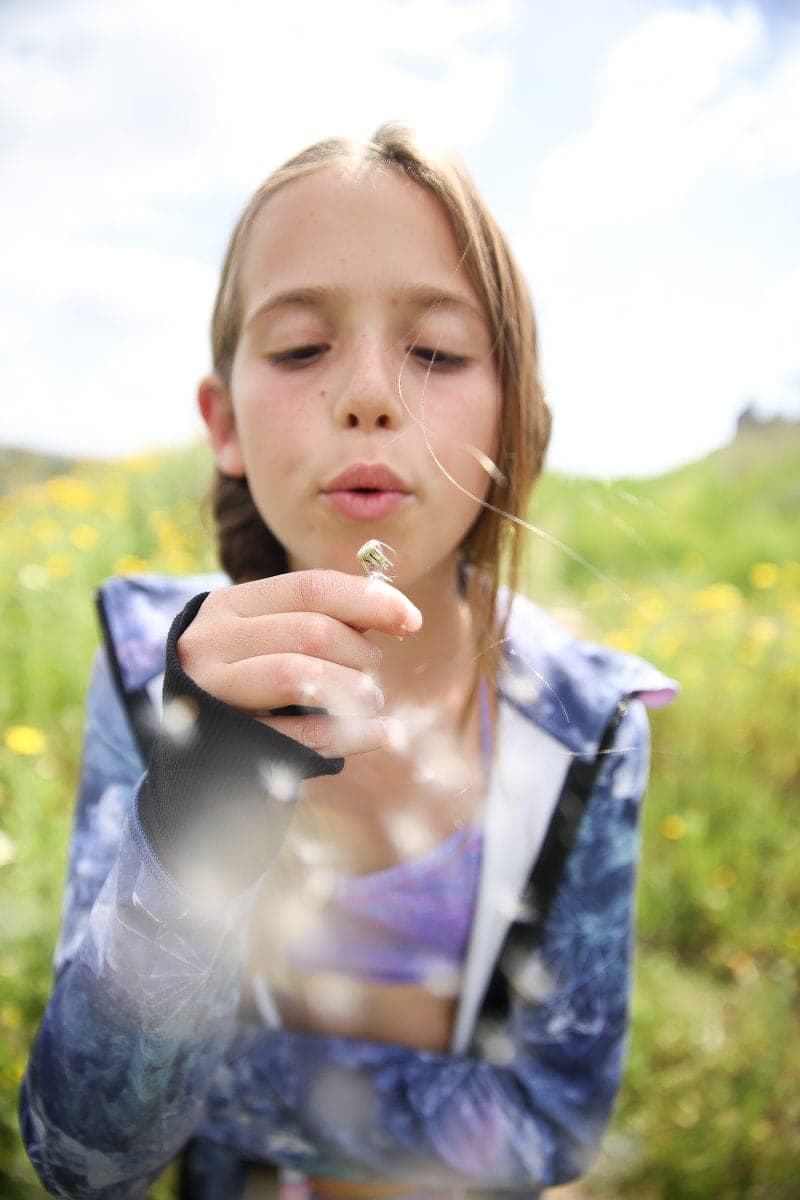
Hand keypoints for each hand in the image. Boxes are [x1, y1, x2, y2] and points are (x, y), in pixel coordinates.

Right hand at [176, 570, 421, 758]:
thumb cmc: (246, 681)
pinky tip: (384, 733)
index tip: (413, 620)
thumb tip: (395, 610)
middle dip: (360, 653)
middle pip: (311, 631)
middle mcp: (212, 641)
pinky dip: (352, 734)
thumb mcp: (270, 639)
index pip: (311, 588)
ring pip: (300, 675)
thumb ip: (322, 620)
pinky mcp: (227, 741)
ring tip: (371, 700)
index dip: (369, 600)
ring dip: (354, 689)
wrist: (189, 749)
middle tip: (374, 673)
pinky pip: (299, 736)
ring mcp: (212, 691)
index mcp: (229, 605)